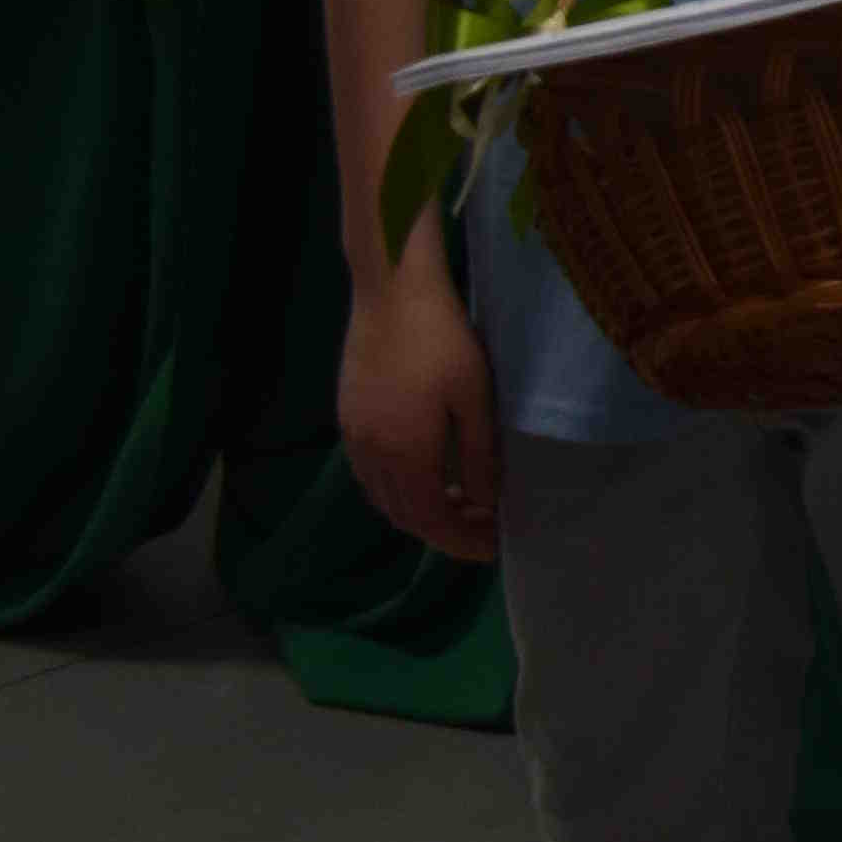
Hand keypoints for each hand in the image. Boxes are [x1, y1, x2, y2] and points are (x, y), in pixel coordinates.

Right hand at [339, 252, 500, 563]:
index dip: (462, 541)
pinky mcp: (348, 418)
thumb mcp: (474, 398)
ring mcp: (353, 437)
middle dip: (444, 530)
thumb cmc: (441, 339)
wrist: (390, 293)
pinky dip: (397, 490)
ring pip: (383, 497)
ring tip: (461, 506)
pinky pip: (369, 474)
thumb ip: (479, 455)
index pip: (432, 520)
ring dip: (419, 511)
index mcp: (405, 454)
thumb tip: (485, 503)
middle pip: (405, 515)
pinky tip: (426, 477)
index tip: (493, 548)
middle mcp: (371, 455)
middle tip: (484, 529)